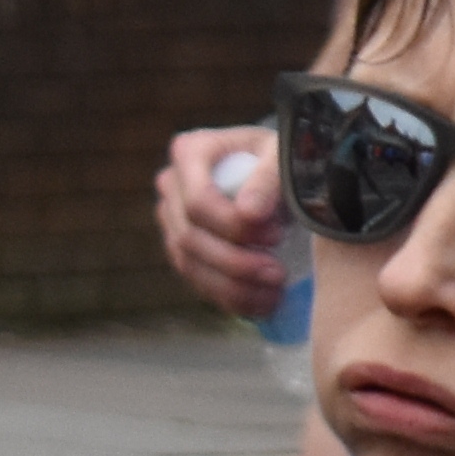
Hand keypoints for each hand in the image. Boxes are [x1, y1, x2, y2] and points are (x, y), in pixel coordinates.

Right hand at [154, 122, 292, 320]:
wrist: (275, 169)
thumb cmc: (280, 155)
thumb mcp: (283, 154)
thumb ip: (269, 177)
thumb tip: (249, 214)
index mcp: (191, 151)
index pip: (198, 201)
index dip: (233, 227)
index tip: (275, 236)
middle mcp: (171, 185)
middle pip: (189, 237)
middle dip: (235, 262)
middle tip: (278, 273)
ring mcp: (173, 219)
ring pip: (189, 264)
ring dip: (232, 287)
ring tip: (275, 293)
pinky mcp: (184, 248)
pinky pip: (196, 279)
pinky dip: (229, 296)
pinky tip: (262, 303)